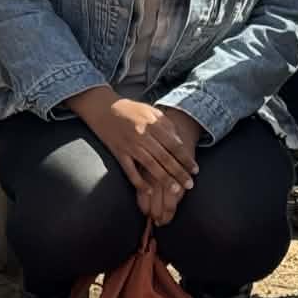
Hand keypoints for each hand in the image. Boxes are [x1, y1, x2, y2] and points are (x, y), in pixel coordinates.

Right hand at [70, 90, 198, 197]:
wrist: (101, 107)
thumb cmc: (129, 109)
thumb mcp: (150, 110)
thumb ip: (166, 124)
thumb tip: (179, 141)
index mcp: (152, 123)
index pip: (173, 144)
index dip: (185, 158)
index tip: (195, 170)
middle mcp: (142, 134)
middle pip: (164, 157)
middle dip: (179, 172)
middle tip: (190, 184)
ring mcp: (129, 144)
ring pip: (150, 165)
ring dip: (164, 179)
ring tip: (175, 190)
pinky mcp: (118, 152)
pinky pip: (130, 170)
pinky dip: (139, 181)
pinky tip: (149, 191)